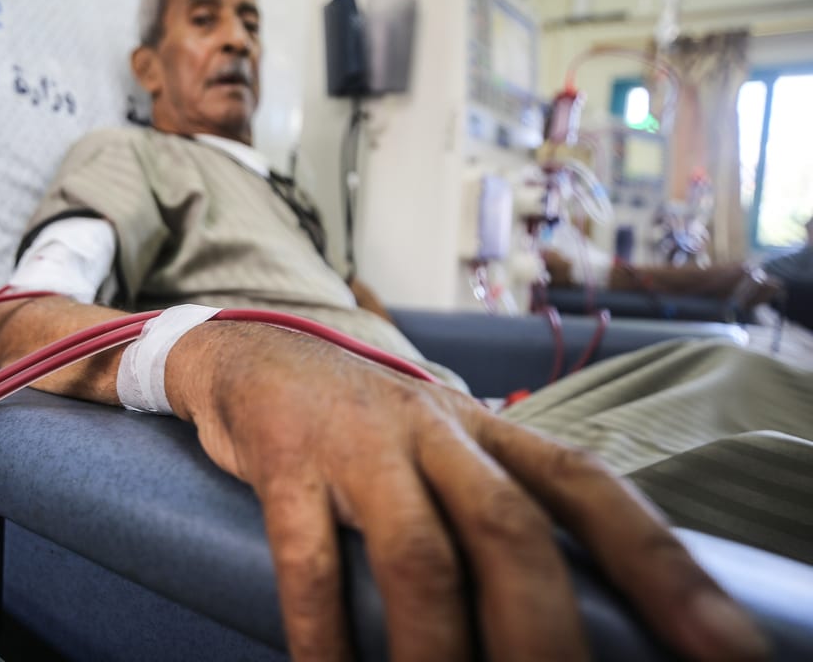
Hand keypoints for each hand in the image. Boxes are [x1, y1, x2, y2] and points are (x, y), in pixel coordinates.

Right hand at [169, 322, 768, 660]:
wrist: (255, 349)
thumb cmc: (363, 420)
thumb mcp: (444, 447)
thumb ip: (497, 504)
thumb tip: (563, 612)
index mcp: (488, 431)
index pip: (591, 492)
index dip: (662, 569)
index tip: (725, 652)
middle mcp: (437, 431)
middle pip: (514, 532)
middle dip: (547, 636)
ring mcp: (360, 445)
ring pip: (422, 555)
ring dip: (438, 652)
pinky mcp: (288, 460)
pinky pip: (311, 560)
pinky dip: (324, 635)